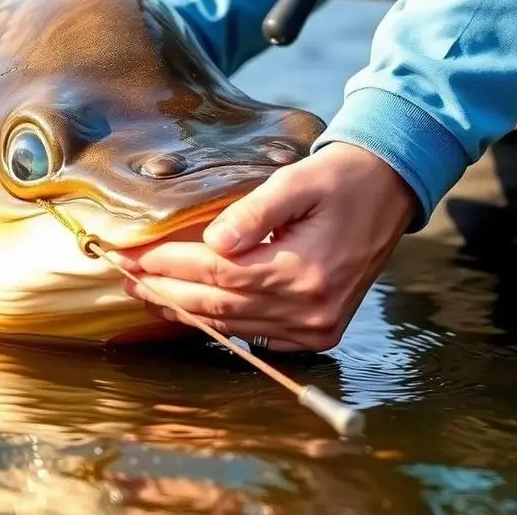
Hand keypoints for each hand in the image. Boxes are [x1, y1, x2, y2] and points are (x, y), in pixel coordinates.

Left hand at [112, 142, 416, 351]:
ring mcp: (315, 327)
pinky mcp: (318, 333)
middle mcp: (309, 307)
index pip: (216, 272)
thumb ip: (253, 212)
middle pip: (217, 304)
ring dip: (185, 310)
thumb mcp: (297, 181)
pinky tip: (189, 311)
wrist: (390, 192)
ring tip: (147, 292)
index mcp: (303, 269)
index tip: (132, 252)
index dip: (169, 263)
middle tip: (125, 275)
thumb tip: (212, 240)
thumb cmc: (341, 180)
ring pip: (232, 325)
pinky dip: (220, 324)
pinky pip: (256, 336)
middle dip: (165, 290)